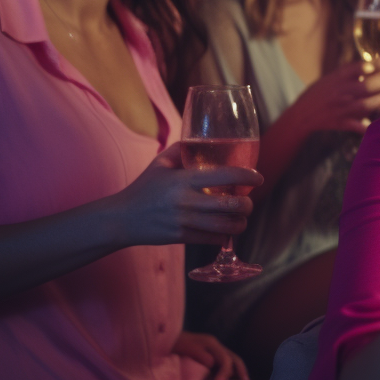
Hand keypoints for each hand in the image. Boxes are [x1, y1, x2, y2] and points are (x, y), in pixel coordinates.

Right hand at [106, 143, 260, 246]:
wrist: (121, 219)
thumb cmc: (144, 189)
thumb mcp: (159, 164)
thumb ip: (180, 150)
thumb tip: (200, 140)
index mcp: (184, 179)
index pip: (225, 175)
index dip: (247, 176)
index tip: (258, 177)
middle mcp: (186, 201)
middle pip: (231, 205)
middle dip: (247, 204)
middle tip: (249, 201)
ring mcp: (184, 221)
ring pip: (225, 226)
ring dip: (240, 223)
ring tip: (242, 218)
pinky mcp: (181, 237)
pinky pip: (212, 239)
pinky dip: (224, 235)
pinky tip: (226, 230)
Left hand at [173, 330, 250, 379]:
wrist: (164, 339)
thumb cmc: (172, 345)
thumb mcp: (184, 348)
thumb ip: (198, 354)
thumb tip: (212, 363)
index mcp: (210, 343)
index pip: (225, 358)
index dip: (225, 372)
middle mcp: (214, 345)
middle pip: (233, 358)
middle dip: (240, 370)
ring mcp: (213, 349)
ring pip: (232, 359)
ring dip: (238, 371)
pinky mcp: (210, 354)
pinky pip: (224, 362)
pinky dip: (231, 371)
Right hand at [289, 60, 379, 134]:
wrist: (302, 113)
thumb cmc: (321, 92)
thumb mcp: (334, 77)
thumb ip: (352, 72)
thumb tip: (376, 66)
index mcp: (340, 76)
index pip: (364, 66)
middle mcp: (342, 91)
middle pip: (368, 85)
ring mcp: (342, 108)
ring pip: (367, 104)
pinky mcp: (342, 122)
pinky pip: (357, 125)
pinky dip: (369, 125)